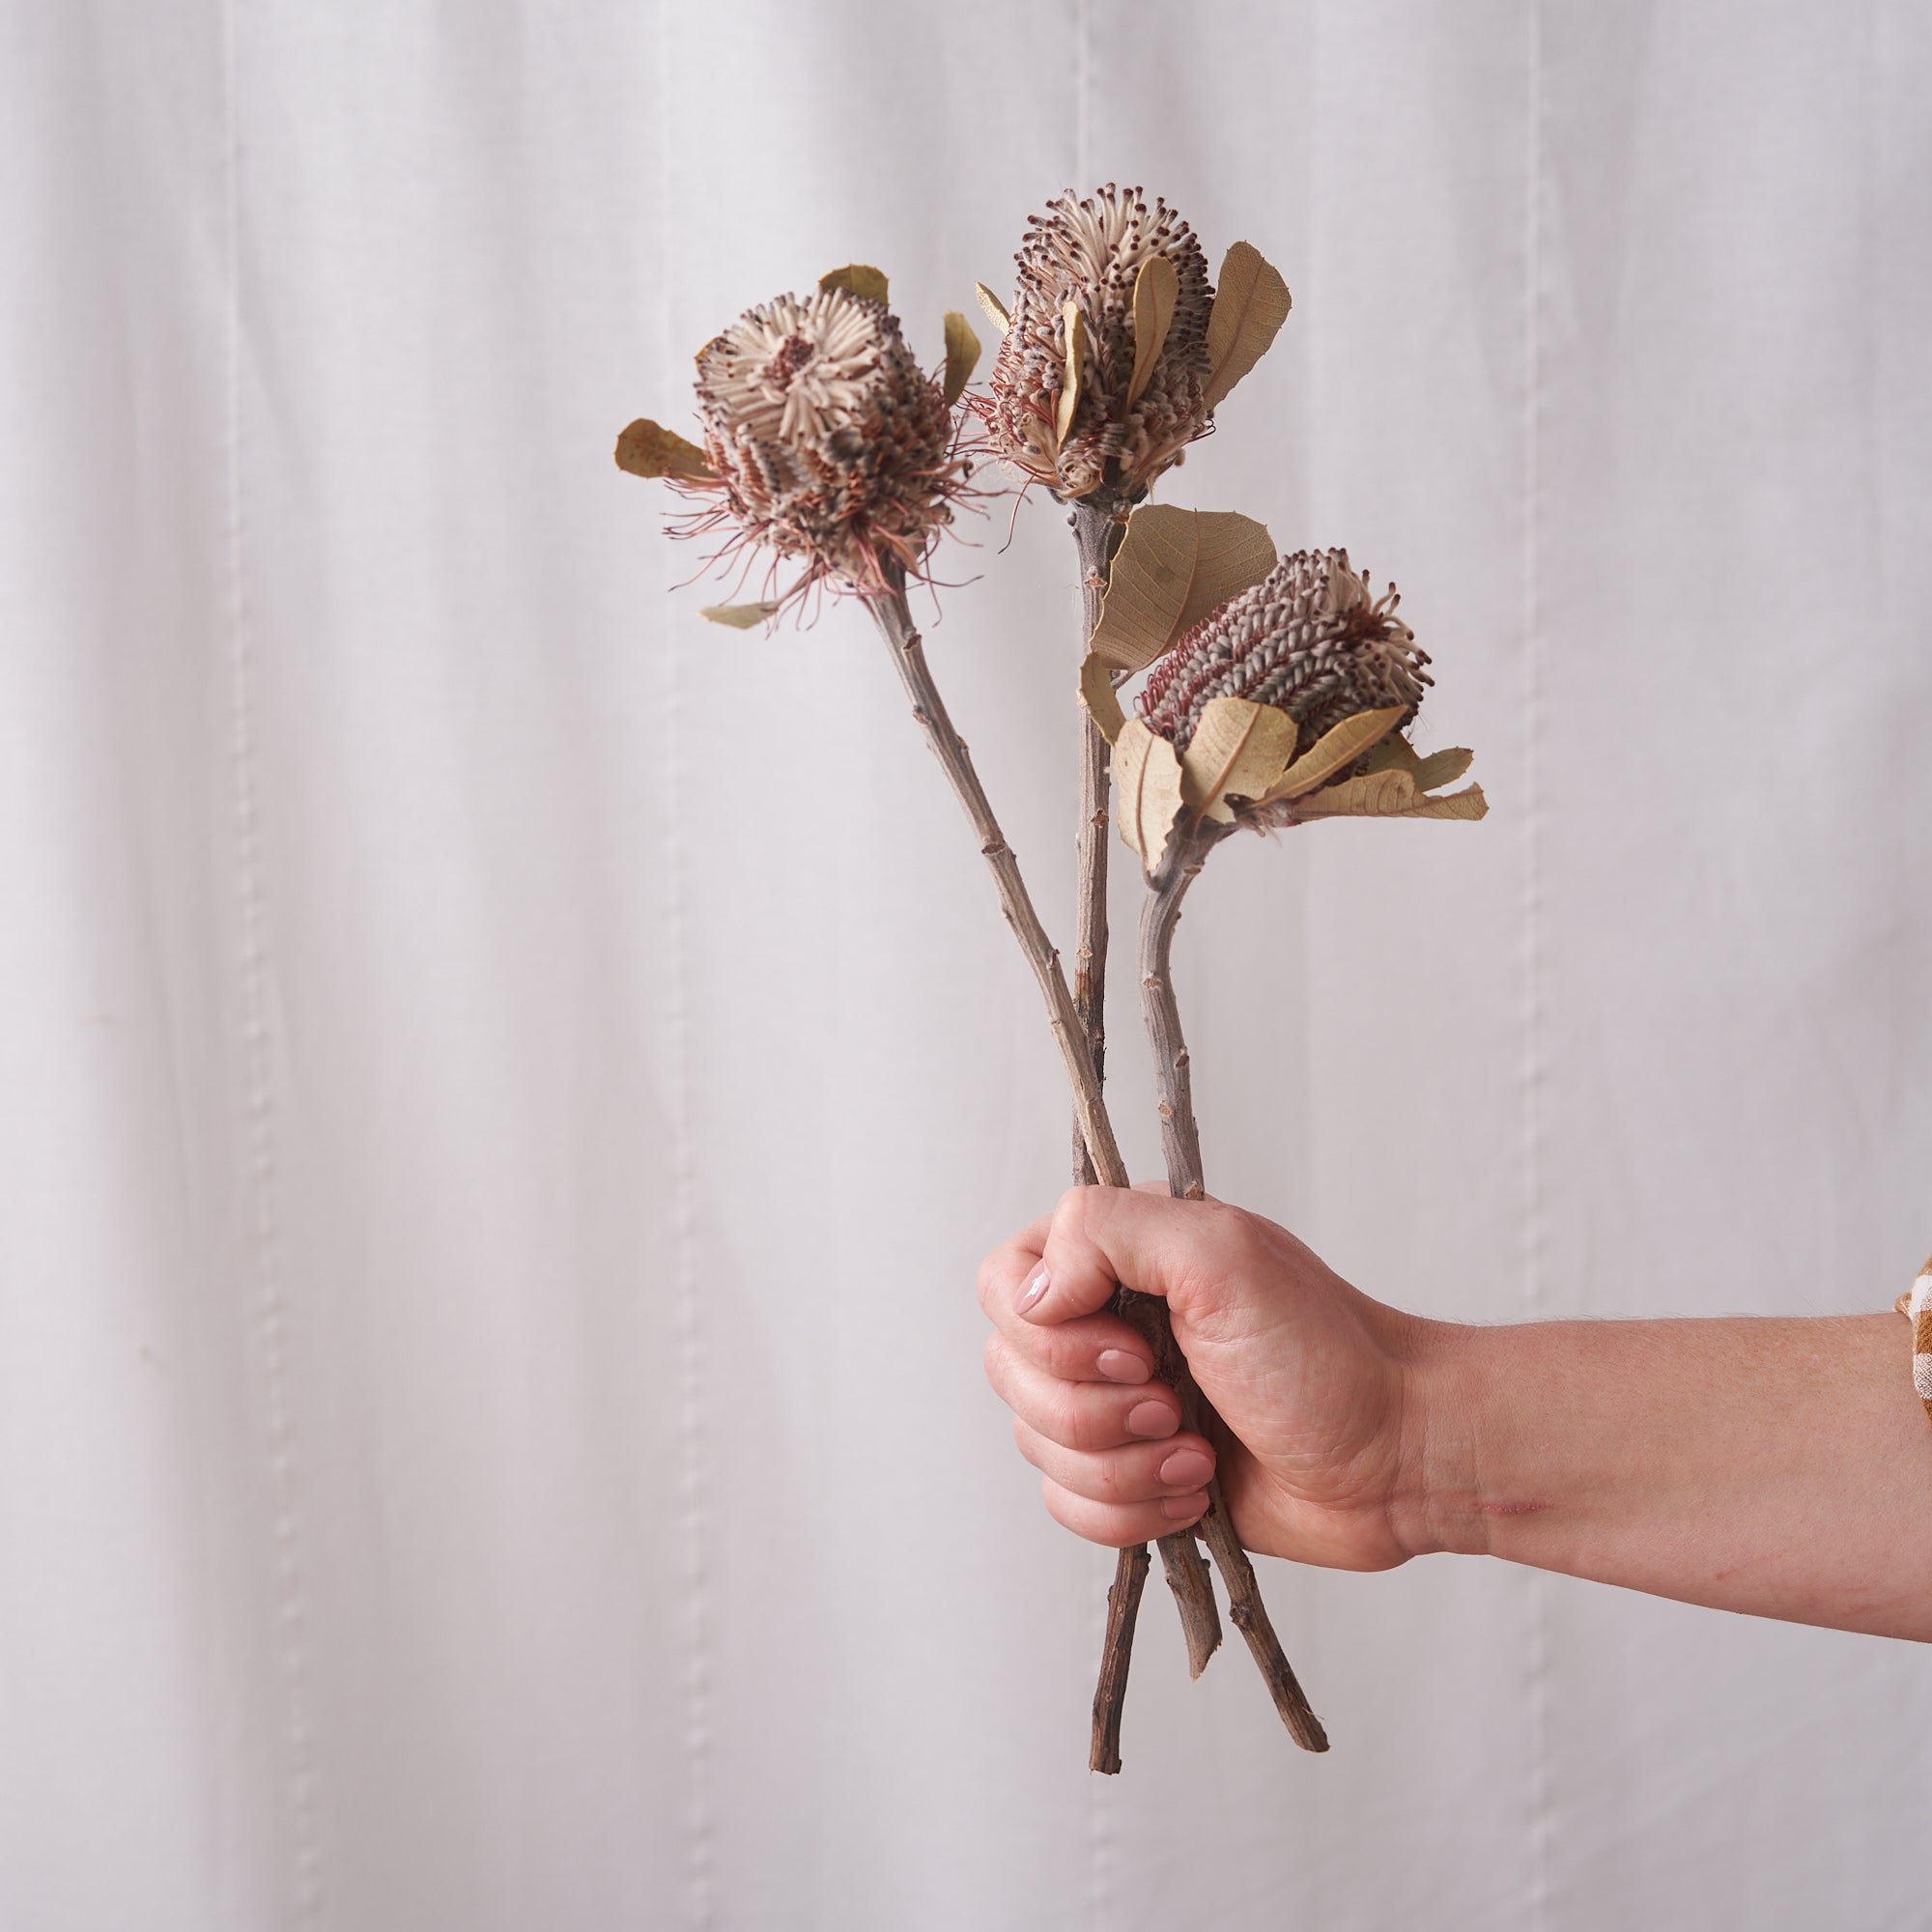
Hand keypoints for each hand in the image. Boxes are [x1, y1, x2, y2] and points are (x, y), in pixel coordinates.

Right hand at [977, 1185, 1425, 1569]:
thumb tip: (1032, 1293)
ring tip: (1198, 1453)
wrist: (1394, 1458)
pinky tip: (1195, 1491)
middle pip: (1011, 1372)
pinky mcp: (1131, 1475)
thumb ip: (1106, 1234)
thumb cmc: (1326, 1352)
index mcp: (1117, 1256)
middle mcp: (1104, 1323)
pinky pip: (1067, 1506)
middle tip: (1176, 1402)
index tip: (1137, 1349)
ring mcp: (1116, 1402)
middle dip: (1095, 1410)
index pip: (1006, 1282)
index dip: (1052, 1332)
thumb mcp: (1220, 1255)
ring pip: (1036, 1446)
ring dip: (1122, 1466)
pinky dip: (1129, 1511)